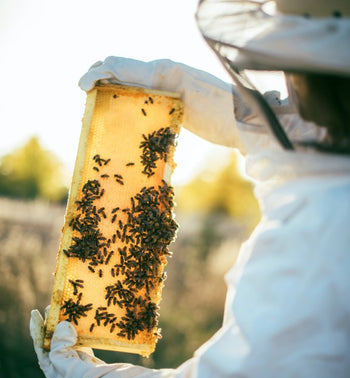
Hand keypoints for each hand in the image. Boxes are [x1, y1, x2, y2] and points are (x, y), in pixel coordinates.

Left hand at [30, 309, 104, 377]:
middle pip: (53, 338)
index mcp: (49, 365)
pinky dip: (78, 329)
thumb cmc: (75, 375)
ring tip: (66, 309)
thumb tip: (64, 324)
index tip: (35, 312)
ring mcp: (73, 358)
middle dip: (52, 322)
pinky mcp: (85, 355)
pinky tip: (79, 320)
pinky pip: (80, 339)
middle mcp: (60, 361)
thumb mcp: (61, 359)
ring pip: (67, 336)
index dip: (37, 327)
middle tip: (53, 307)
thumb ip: (59, 341)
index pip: (39, 343)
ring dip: (66, 323)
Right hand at [78, 57, 242, 150]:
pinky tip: (121, 115)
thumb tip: (125, 69)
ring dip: (110, 91)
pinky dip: (126, 102)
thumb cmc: (225, 110)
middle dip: (100, 79)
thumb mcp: (192, 89)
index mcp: (164, 70)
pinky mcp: (173, 104)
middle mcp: (163, 75)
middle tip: (85, 97)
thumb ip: (162, 76)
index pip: (122, 65)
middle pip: (122, 72)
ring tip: (95, 105)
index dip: (98, 73)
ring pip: (130, 85)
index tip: (82, 88)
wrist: (247, 122)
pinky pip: (142, 98)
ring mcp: (168, 90)